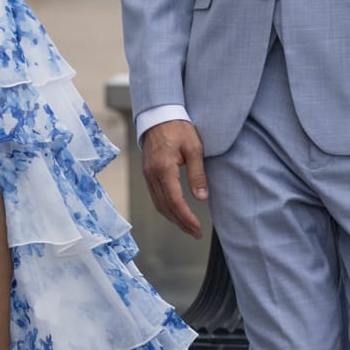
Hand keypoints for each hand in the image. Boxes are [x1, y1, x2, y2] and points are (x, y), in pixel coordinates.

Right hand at [141, 119, 206, 239]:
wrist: (158, 116)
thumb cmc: (178, 129)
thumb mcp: (194, 149)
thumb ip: (197, 174)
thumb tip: (202, 198)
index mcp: (164, 168)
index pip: (174, 201)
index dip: (186, 218)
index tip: (198, 228)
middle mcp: (152, 175)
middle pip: (165, 207)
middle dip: (181, 223)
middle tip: (196, 233)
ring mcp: (147, 175)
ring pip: (158, 204)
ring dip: (173, 219)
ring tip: (188, 227)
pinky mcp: (147, 174)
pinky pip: (155, 197)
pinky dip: (166, 209)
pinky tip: (176, 213)